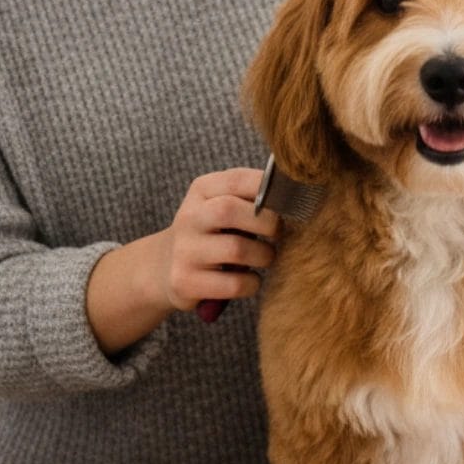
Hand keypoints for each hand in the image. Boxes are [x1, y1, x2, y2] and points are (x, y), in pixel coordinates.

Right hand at [157, 168, 279, 314]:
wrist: (165, 266)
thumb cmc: (212, 232)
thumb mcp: (222, 204)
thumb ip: (252, 196)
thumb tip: (298, 193)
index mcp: (202, 190)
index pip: (237, 179)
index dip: (268, 190)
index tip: (286, 202)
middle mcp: (189, 217)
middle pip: (229, 211)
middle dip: (266, 223)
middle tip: (277, 233)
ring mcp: (185, 250)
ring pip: (236, 249)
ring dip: (263, 255)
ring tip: (265, 257)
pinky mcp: (185, 281)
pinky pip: (234, 283)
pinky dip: (252, 283)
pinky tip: (250, 279)